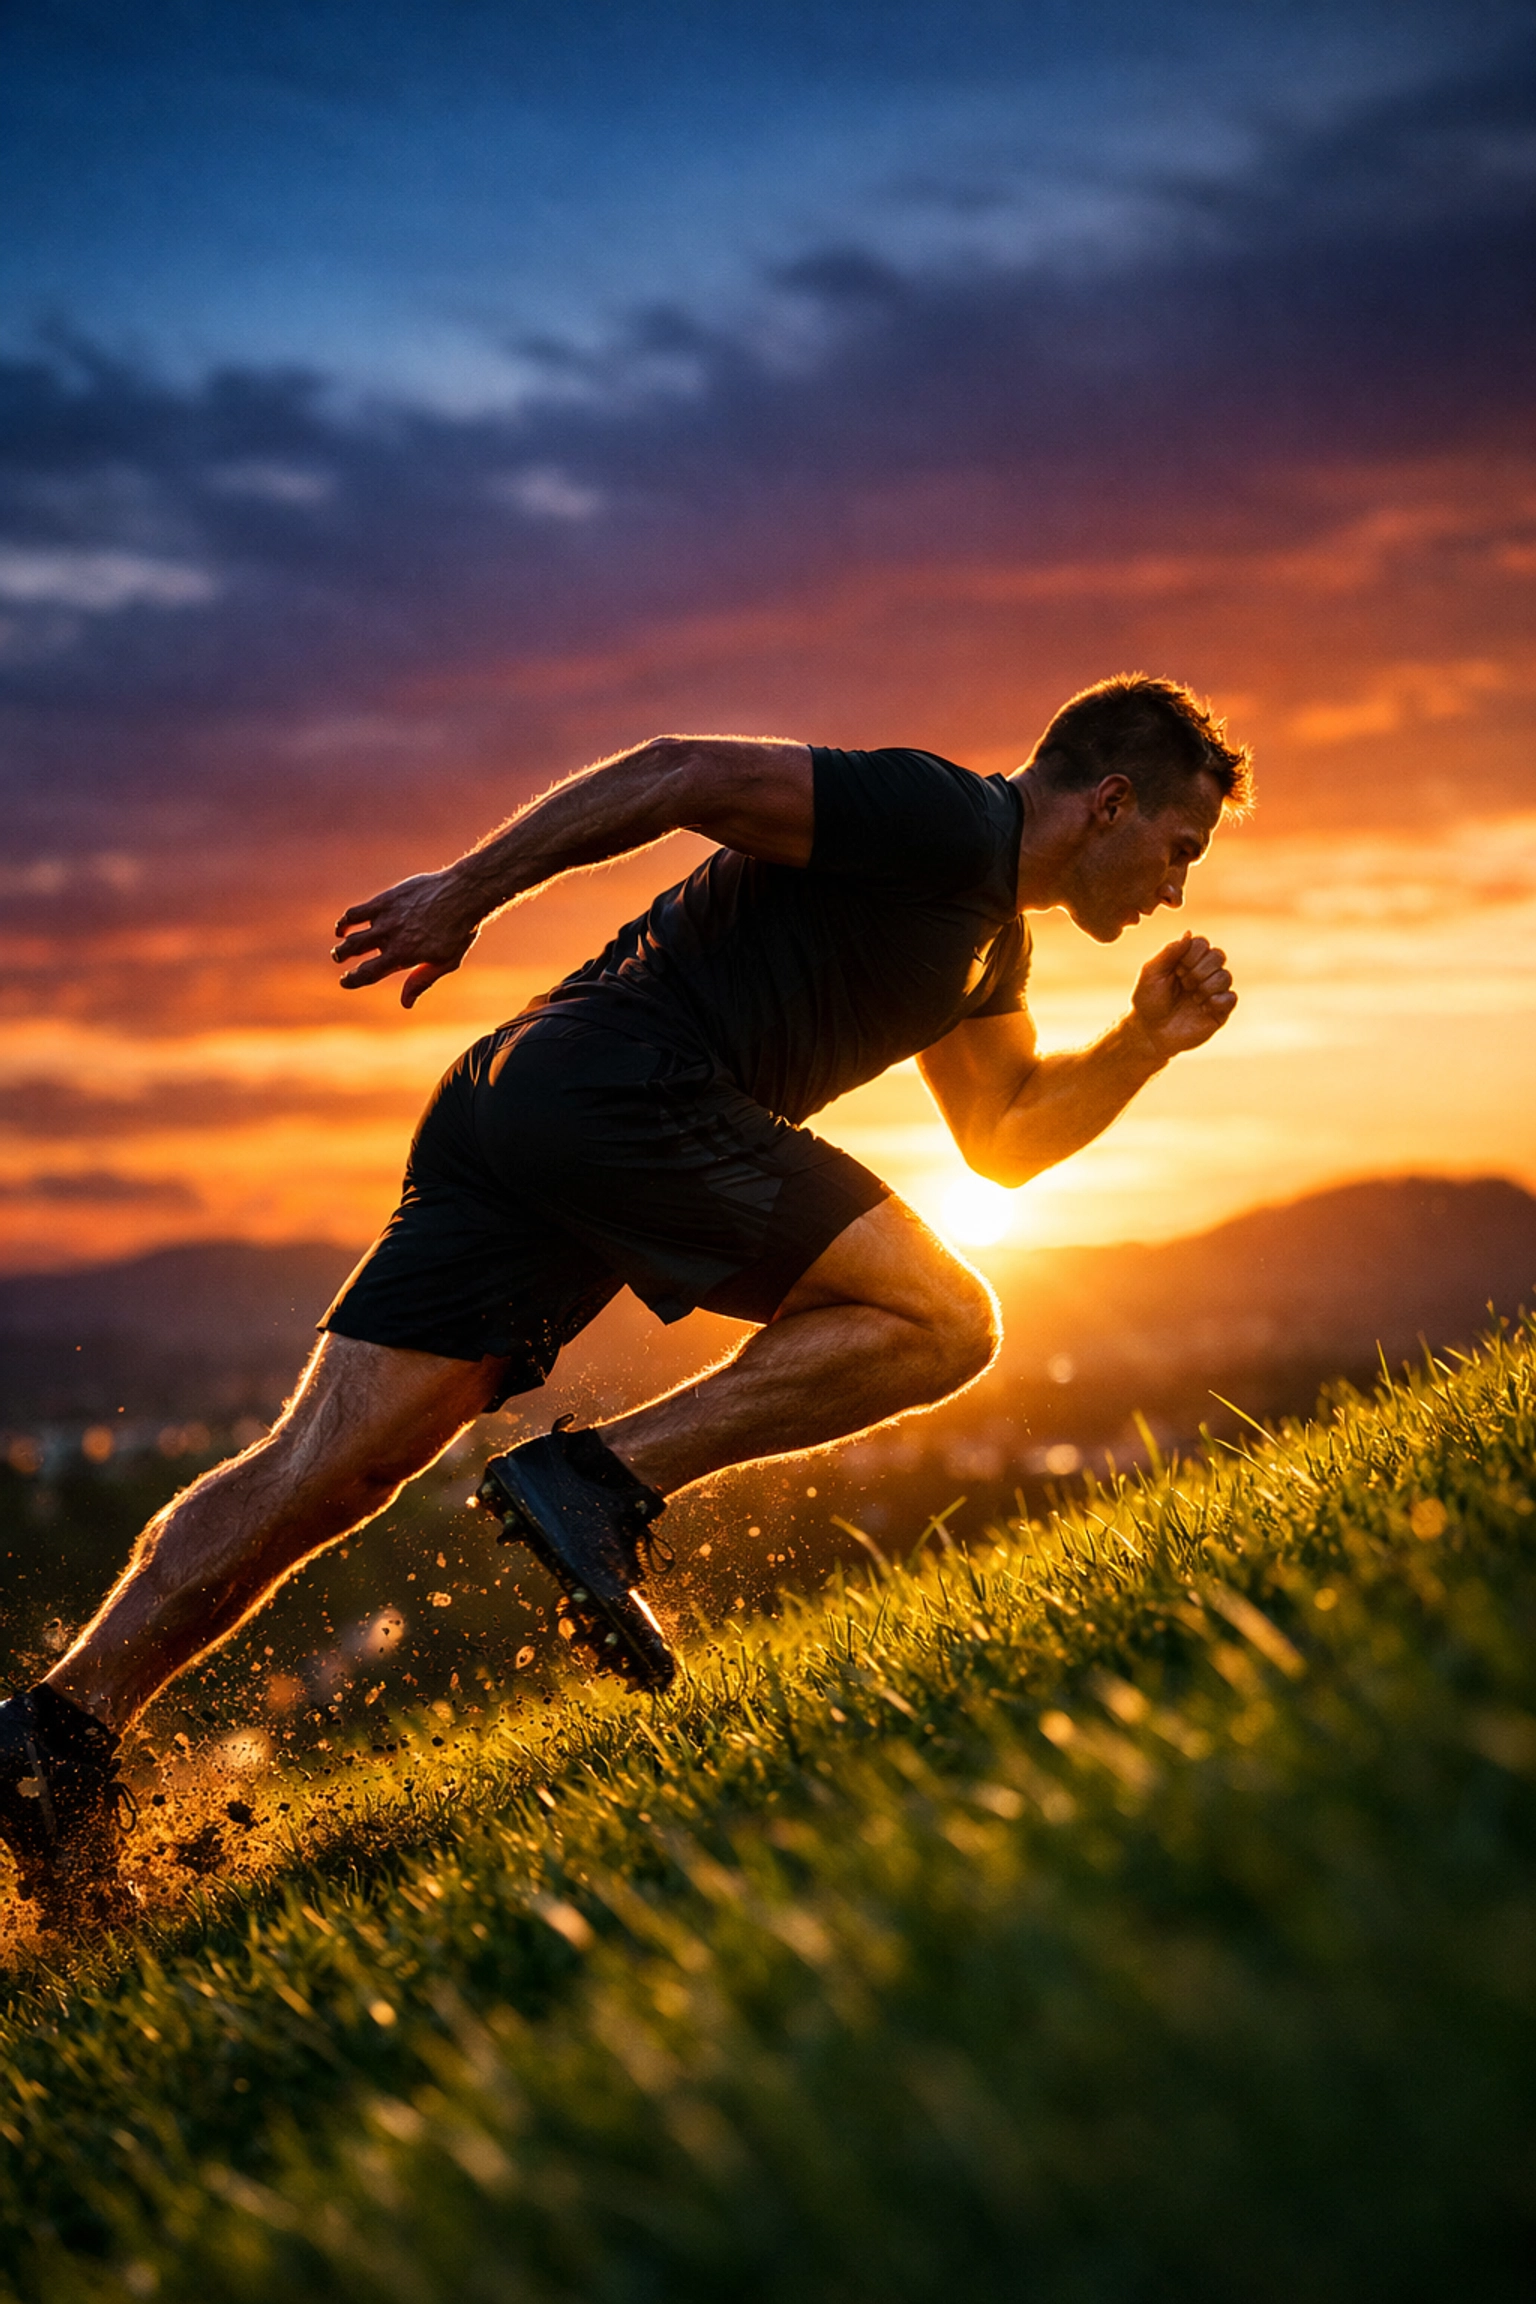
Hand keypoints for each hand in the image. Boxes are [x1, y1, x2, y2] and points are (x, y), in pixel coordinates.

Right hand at [331, 868, 481, 1007]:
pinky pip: (357, 912)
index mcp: (403, 956)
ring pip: (351, 932)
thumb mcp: (446, 961)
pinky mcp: (385, 900)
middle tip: (339, 958)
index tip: (345, 982)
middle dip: (341, 957)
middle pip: (353, 950)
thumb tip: (405, 1003)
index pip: (368, 973)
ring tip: (340, 944)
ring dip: (342, 940)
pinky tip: (345, 924)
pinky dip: (346, 920)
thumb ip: (422, 980)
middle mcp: (390, 938)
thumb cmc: (459, 931)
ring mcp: (385, 918)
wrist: (464, 894)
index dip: (352, 980)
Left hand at [1131, 932, 1235, 1058]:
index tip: (1176, 969)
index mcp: (1187, 961)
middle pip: (1218, 955)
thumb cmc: (1147, 1001)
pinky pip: (1231, 998)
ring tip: (1192, 998)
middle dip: (1199, 969)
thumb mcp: (1151, 972)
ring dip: (1206, 986)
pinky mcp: (1220, 1011)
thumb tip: (1189, 933)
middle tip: (1184, 983)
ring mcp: (1212, 992)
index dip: (1192, 954)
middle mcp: (1203, 974)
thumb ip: (1169, 951)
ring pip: (1225, 976)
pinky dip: (1217, 1000)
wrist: (1149, 1032)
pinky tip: (1202, 1007)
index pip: (1203, 944)